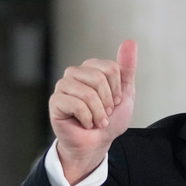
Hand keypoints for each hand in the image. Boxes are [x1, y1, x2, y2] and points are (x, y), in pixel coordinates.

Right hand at [49, 40, 137, 184]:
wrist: (97, 143)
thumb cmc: (109, 119)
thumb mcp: (124, 93)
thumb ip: (126, 68)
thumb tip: (130, 42)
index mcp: (90, 68)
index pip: (111, 68)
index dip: (117, 89)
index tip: (115, 102)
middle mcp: (74, 73)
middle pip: (99, 78)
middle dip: (107, 101)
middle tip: (105, 113)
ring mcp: (63, 86)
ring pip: (88, 93)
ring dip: (98, 113)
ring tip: (98, 121)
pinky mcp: (56, 101)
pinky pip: (77, 105)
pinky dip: (87, 119)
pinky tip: (85, 124)